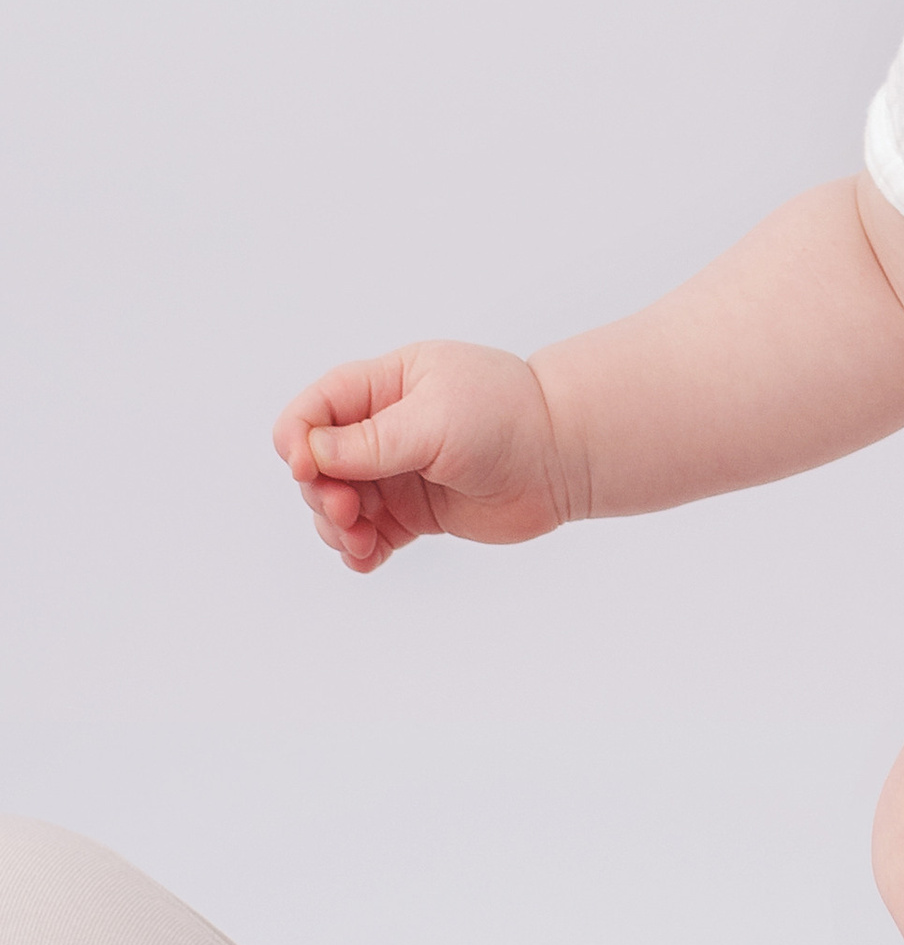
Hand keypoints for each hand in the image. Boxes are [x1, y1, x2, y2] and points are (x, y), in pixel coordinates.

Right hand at [272, 343, 577, 574]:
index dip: (297, 439)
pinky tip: (368, 559)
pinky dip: (359, 550)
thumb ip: (371, 441)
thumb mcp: (434, 421)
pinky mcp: (414, 513)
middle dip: (320, 492)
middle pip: (316, 465)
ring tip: (362, 542)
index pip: (314, 409)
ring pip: (336, 505)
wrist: (565, 457)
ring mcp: (397, 473)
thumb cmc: (507, 419)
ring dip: (336, 527)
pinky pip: (368, 536)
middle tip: (349, 512)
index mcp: (384, 385)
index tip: (305, 468)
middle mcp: (383, 428)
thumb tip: (309, 452)